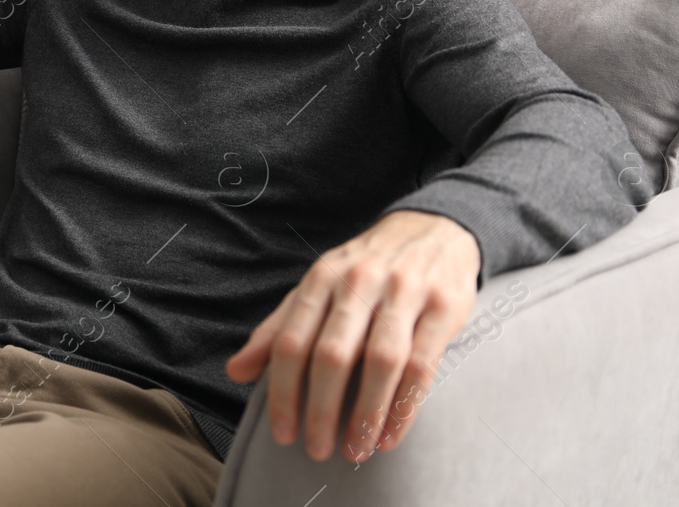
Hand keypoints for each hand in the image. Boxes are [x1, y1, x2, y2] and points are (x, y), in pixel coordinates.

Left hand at [226, 209, 479, 462]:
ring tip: (355, 450)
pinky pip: (423, 364)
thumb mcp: (317, 288)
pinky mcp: (443, 306)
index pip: (291, 340)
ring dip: (365, 413)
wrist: (432, 229)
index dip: (283, 391)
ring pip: (380, 361)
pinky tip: (391, 434)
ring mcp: (404, 291)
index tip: (283, 433)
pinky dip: (404, 405)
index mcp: (321, 278)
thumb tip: (235, 372)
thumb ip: (278, 329)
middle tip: (316, 449)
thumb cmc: (364, 271)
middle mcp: (359, 281)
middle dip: (321, 408)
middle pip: (332, 353)